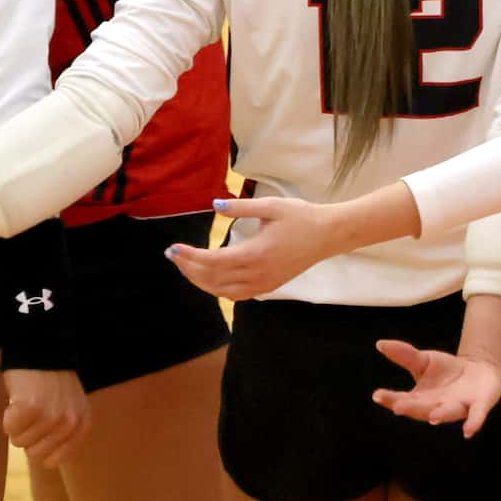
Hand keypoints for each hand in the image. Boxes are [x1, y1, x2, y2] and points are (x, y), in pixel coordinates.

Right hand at [3, 366, 91, 466]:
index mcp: (82, 425)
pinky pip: (9, 429)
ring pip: (19, 442)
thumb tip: (47, 461)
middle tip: (30, 414)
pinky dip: (7, 416)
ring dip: (16, 425)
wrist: (41, 348)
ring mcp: (52, 416)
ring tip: (25, 402)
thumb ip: (64, 433)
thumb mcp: (69, 407)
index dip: (38, 447)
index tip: (37, 429)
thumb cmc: (49, 381)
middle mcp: (71, 423)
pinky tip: (17, 400)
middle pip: (34, 455)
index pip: (53, 461)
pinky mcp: (32, 408)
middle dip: (25, 436)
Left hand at [167, 195, 337, 298]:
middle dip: (189, 269)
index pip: (213, 261)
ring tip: (186, 267)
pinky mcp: (269, 287)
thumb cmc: (301, 217)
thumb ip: (240, 208)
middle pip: (213, 279)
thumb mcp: (271, 206)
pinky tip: (211, 279)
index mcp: (255, 253)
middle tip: (174, 256)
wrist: (328, 235)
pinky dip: (219, 289)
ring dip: (201, 281)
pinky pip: (237, 295)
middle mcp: (257, 274)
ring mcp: (263, 284)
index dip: (189, 257)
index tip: (172, 249)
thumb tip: (214, 205)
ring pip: (223, 291)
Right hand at [371, 338, 500, 436]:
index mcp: (420, 399)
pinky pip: (476, 416)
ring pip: (448, 413)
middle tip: (398, 407)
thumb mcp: (423, 360)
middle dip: (411, 408)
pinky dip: (473, 423)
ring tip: (433, 417)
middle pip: (422, 409)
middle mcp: (437, 407)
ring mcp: (458, 407)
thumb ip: (403, 354)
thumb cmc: (446, 370)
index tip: (377, 395)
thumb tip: (380, 343)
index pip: (402, 400)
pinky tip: (469, 432)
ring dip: (441, 415)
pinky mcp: (479, 404)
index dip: (390, 399)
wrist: (479, 369)